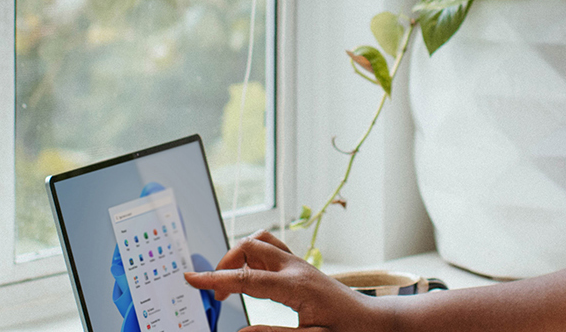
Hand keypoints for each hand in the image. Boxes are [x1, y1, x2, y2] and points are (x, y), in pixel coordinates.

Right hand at [184, 231, 396, 331]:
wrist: (374, 322)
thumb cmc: (346, 331)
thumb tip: (241, 331)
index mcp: (296, 286)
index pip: (246, 279)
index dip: (215, 280)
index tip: (191, 279)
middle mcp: (297, 268)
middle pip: (249, 247)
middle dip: (224, 264)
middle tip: (216, 293)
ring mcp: (299, 263)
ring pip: (260, 242)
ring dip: (239, 257)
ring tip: (232, 283)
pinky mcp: (302, 266)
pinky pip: (271, 249)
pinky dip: (253, 256)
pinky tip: (251, 277)